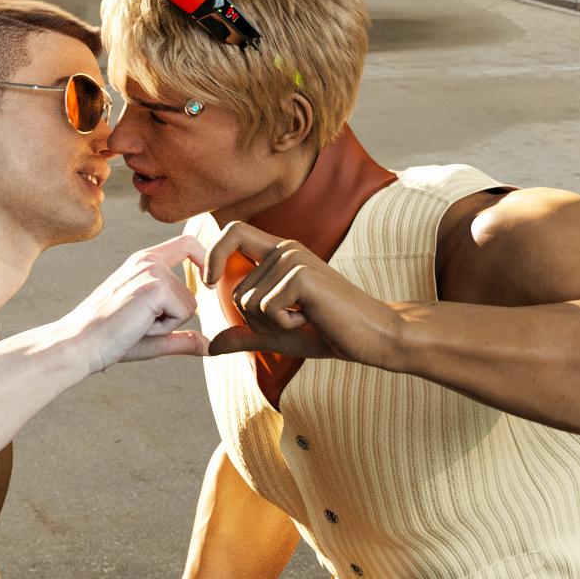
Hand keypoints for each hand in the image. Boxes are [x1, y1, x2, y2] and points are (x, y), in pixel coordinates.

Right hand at [58, 234, 209, 375]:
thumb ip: (182, 338)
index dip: (205, 260)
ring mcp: (152, 271)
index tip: (208, 283)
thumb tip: (210, 347)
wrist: (80, 344)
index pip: (187, 244)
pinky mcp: (155, 286)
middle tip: (140, 324)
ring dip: (166, 325)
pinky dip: (163, 329)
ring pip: (189, 306)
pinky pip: (182, 314)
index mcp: (144, 262)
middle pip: (192, 293)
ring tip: (135, 324)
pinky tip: (137, 326)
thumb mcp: (152, 336)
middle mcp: (148, 260)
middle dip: (173, 320)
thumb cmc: (109, 340)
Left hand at [201, 221, 401, 366]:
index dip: (213, 254)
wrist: (371, 336)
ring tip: (305, 318)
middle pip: (236, 291)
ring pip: (249, 303)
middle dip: (256, 322)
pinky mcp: (301, 276)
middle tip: (293, 320)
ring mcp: (294, 259)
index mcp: (279, 254)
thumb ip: (246, 336)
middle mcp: (285, 249)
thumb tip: (212, 346)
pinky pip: (266, 310)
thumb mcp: (279, 335)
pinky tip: (311, 319)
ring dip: (272, 325)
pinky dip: (284, 326)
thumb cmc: (329, 332)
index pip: (233, 232)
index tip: (208, 282)